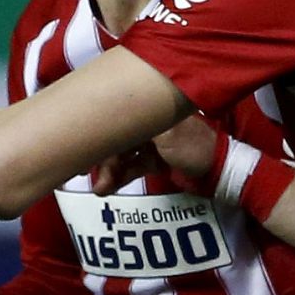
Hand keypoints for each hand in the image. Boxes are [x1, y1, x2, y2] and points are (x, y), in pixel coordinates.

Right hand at [90, 115, 216, 193]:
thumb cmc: (193, 147)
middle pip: (115, 135)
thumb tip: (107, 116)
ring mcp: (152, 140)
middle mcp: (149, 120)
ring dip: (108, 170)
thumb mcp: (166, 134)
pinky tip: (109, 188)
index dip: (96, 128)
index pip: (117, 113)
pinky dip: (120, 176)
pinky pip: (130, 165)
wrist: (216, 171)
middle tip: (85, 174)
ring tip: (102, 188)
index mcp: (153, 106)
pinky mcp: (154, 158)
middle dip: (100, 157)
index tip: (77, 144)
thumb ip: (138, 126)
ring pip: (121, 153)